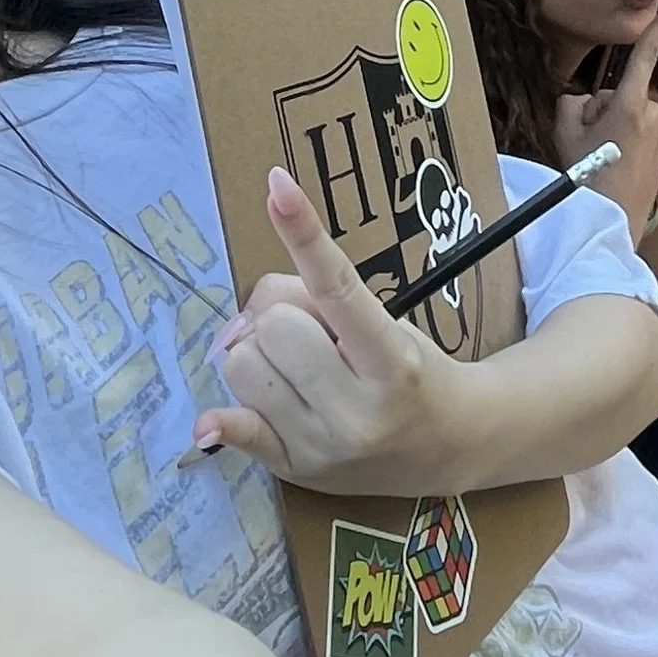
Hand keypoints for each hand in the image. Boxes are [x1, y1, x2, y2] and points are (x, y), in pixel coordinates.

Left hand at [190, 167, 464, 490]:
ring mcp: (322, 445)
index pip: (337, 288)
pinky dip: (223, 420)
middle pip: (275, 326)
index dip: (304, 234)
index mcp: (392, 363)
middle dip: (283, 318)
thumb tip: (248, 316)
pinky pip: (239, 433)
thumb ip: (323, 302)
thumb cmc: (410, 371)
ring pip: (242, 365)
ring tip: (298, 371)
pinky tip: (211, 421)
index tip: (278, 186)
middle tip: (313, 334)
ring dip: (260, 355)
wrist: (446, 446)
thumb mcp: (388, 326)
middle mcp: (358, 411)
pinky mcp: (293, 470)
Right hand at [555, 7, 657, 245]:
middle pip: (625, 88)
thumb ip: (573, 103)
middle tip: (587, 140)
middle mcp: (654, 111)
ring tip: (605, 146)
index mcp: (629, 104)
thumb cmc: (588, 177)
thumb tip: (586, 100)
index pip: (645, 55)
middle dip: (604, 104)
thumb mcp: (566, 133)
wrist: (613, 219)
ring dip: (621, 114)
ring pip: (639, 103)